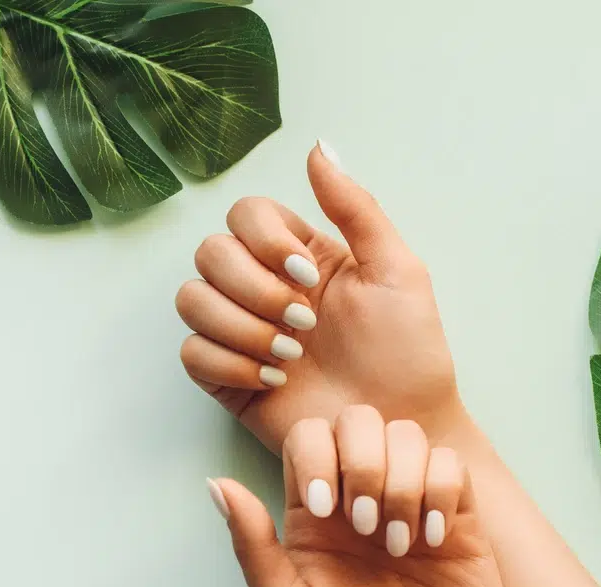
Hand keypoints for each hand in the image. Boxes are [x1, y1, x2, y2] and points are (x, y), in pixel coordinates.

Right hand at [176, 142, 466, 454]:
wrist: (400, 426)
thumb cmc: (409, 353)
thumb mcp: (397, 270)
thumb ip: (356, 208)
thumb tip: (317, 146)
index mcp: (301, 256)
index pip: (246, 214)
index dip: (264, 240)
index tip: (309, 278)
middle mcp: (264, 288)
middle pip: (210, 253)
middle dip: (254, 289)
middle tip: (304, 325)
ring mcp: (243, 333)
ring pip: (191, 299)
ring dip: (240, 327)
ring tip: (290, 359)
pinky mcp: (229, 379)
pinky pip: (191, 354)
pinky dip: (227, 364)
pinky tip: (271, 381)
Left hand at [207, 405, 509, 586]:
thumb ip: (253, 546)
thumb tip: (216, 483)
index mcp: (314, 513)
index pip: (309, 437)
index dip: (319, 458)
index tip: (331, 513)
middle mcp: (361, 496)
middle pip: (359, 420)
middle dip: (364, 464)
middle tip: (369, 528)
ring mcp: (412, 502)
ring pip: (408, 435)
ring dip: (404, 482)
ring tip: (405, 545)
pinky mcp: (458, 517)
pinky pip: (451, 465)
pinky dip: (442, 493)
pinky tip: (435, 540)